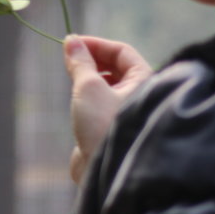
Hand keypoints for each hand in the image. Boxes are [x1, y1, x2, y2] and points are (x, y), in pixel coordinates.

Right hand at [64, 35, 153, 183]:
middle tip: (69, 61)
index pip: (121, 51)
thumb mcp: (88, 87)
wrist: (108, 172)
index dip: (96, 44)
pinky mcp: (113, 130)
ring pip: (108, 88)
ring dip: (89, 81)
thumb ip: (79, 62)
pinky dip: (88, 100)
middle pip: (116, 68)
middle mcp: (141, 95)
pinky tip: (77, 108)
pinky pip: (101, 106)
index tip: (71, 44)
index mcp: (145, 80)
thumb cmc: (103, 126)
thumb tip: (71, 41)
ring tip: (74, 84)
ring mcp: (127, 114)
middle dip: (92, 61)